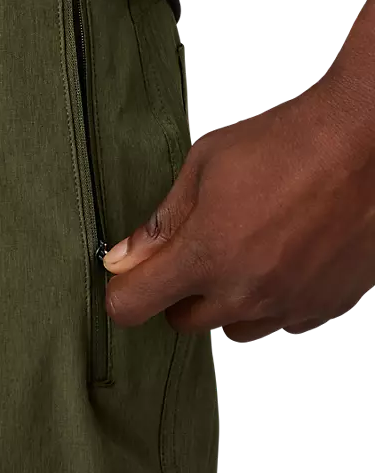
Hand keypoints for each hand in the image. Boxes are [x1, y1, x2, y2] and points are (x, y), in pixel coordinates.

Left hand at [101, 77, 374, 342]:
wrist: (365, 144)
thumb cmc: (285, 143)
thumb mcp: (204, 166)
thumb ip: (161, 222)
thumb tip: (121, 259)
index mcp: (206, 255)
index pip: (133, 306)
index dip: (122, 293)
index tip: (127, 276)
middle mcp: (246, 292)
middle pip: (182, 323)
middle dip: (174, 293)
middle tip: (189, 251)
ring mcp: (289, 304)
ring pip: (233, 329)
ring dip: (223, 301)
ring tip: (239, 251)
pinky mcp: (327, 307)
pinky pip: (281, 323)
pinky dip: (270, 300)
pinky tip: (278, 258)